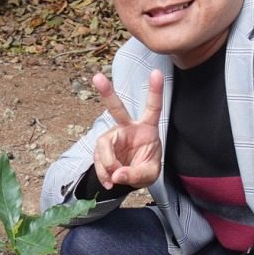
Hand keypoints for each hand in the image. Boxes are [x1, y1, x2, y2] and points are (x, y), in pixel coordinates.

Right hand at [91, 69, 163, 189]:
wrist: (130, 178)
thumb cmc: (145, 169)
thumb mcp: (149, 175)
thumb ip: (136, 174)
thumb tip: (116, 173)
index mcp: (147, 128)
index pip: (152, 108)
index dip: (155, 91)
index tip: (156, 72)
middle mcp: (128, 128)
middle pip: (117, 109)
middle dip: (107, 93)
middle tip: (97, 77)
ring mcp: (113, 137)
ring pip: (103, 144)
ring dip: (108, 163)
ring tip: (115, 178)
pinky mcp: (102, 148)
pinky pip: (99, 159)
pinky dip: (103, 173)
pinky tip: (110, 182)